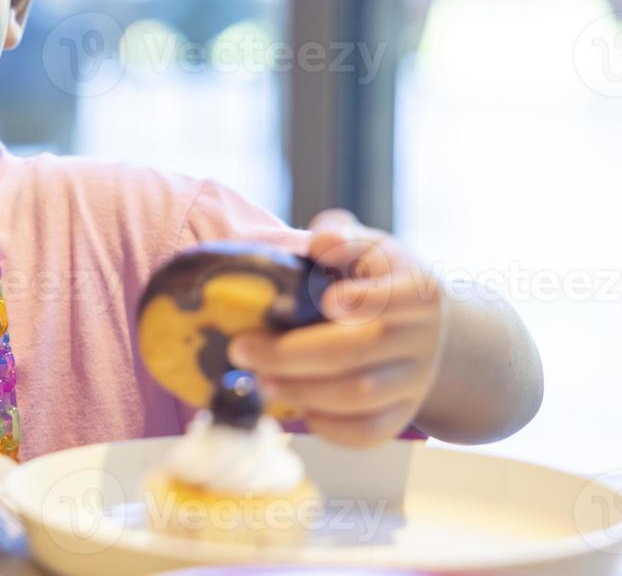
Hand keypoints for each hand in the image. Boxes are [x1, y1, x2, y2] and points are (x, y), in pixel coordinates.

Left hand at [229, 209, 446, 447]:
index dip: (365, 300)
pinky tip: (294, 405)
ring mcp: (413, 382)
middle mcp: (421, 340)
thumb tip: (321, 239)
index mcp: (417, 291)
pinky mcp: (401, 415)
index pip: (400, 297)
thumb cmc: (379, 279)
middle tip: (242, 349)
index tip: (328, 301)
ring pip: (360, 397)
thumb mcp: (368, 247)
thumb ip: (342, 236)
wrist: (426, 329)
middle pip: (359, 352)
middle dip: (293, 354)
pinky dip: (327, 426)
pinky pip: (368, 432)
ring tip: (258, 379)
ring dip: (301, 390)